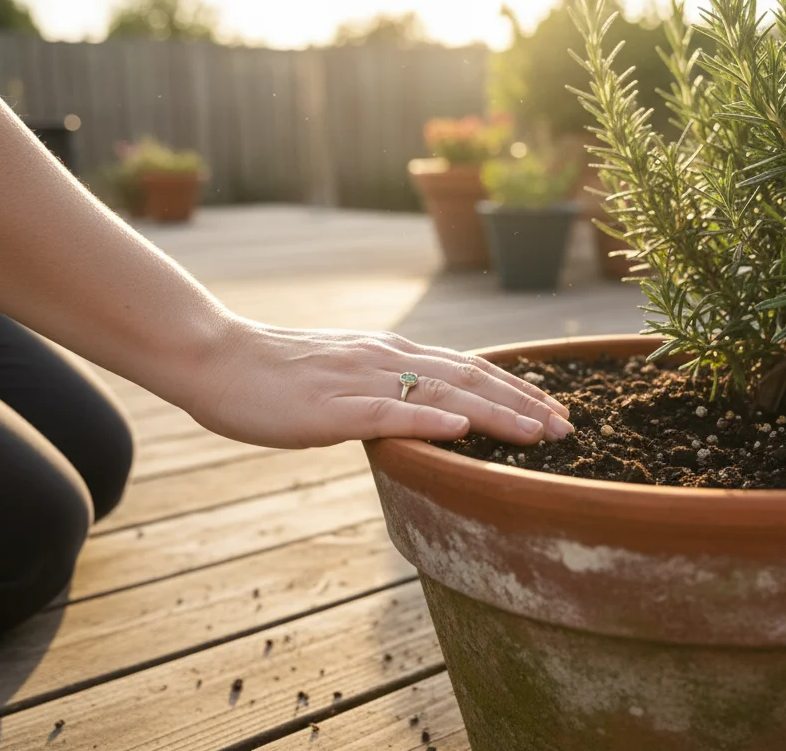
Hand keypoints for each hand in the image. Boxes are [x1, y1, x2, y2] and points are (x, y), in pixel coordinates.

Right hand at [183, 319, 573, 448]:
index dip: (516, 388)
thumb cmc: (276, 376)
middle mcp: (387, 358)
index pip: (469, 368)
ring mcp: (362, 380)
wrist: (216, 358)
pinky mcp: (333, 406)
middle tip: (569, 429)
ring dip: (496, 411)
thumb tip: (424, 412)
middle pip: (471, 377)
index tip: (555, 409)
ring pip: (443, 392)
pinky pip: (388, 411)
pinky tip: (462, 428)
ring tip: (539, 431)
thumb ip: (385, 392)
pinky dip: (429, 418)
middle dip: (525, 403)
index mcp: (390, 354)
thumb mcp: (344, 381)